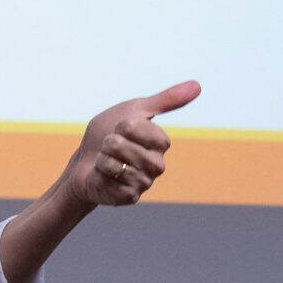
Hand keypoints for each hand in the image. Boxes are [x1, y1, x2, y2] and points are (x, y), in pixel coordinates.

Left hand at [61, 81, 201, 207]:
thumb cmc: (108, 134)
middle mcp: (157, 164)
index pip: (134, 127)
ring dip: (102, 160)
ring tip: (106, 162)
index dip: (120, 125)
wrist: (84, 162)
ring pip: (115, 165)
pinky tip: (105, 178)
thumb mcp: (134, 110)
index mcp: (161, 142)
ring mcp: (144, 183)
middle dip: (107, 143)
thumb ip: (165, 100)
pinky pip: (109, 182)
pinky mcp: (130, 197)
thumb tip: (198, 85)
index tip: (121, 128)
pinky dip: (99, 177)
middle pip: (121, 146)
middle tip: (110, 148)